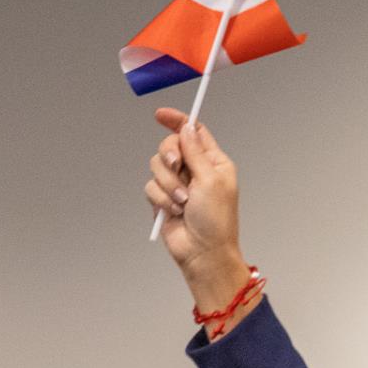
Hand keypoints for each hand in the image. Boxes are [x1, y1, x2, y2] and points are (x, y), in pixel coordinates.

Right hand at [145, 107, 251, 313]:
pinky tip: (175, 212)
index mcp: (213, 162)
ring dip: (169, 185)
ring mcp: (178, 185)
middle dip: (170, 155)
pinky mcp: (163, 199)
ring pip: (157, 167)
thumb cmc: (216, 221)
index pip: (193, 131)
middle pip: (170, 145)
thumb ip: (195, 151)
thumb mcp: (211, 180)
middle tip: (176, 165)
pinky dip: (162, 199)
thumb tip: (186, 127)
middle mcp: (195, 171)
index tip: (161, 115)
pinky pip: (151, 187)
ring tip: (183, 202)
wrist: (203, 252)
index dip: (177, 120)